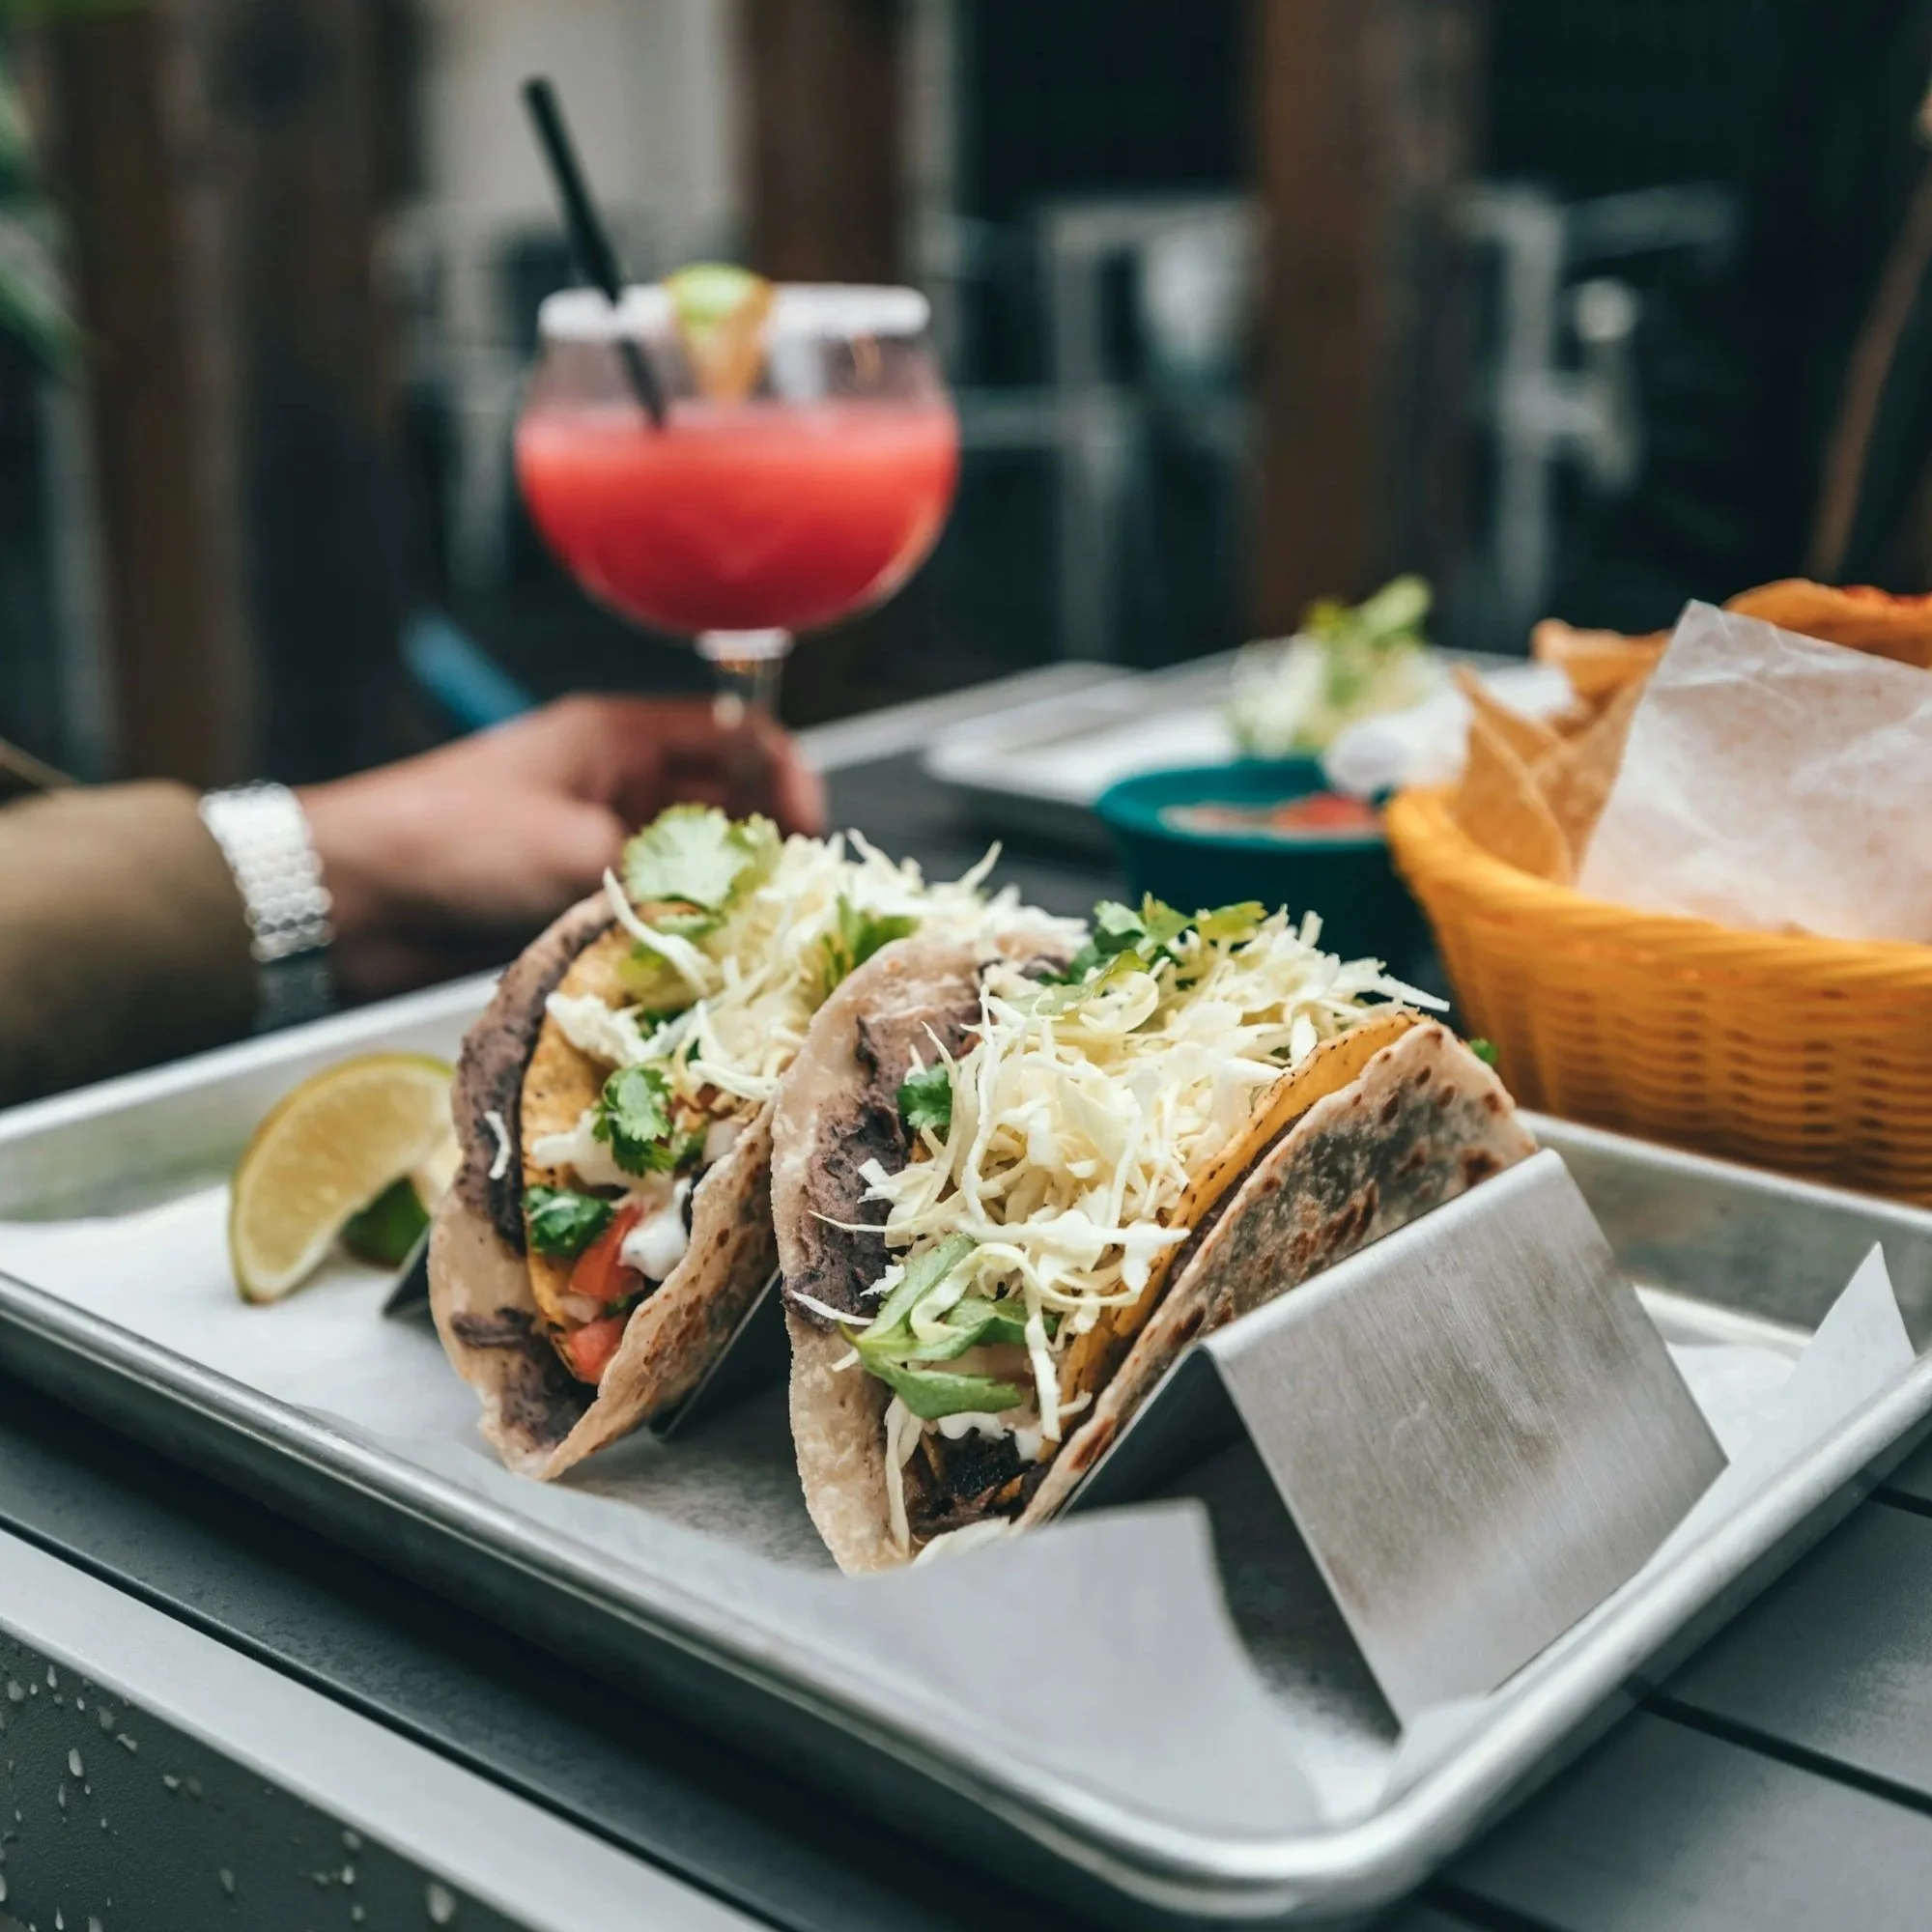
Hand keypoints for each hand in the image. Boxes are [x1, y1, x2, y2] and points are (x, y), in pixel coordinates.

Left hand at [298, 696, 826, 1000]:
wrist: (348, 899)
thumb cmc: (452, 842)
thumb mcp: (574, 848)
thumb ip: (666, 876)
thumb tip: (743, 911)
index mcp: (619, 738)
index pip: (736, 737)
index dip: (785, 778)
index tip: (809, 838)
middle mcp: (616, 784)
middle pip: (723, 806)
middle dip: (760, 851)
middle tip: (787, 905)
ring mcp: (594, 842)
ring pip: (689, 868)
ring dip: (717, 901)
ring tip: (749, 943)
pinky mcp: (571, 898)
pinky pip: (647, 913)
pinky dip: (672, 935)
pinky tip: (693, 968)